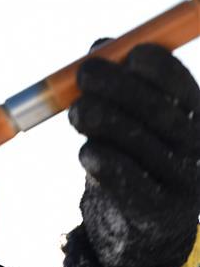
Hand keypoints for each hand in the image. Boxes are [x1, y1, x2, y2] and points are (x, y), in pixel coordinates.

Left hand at [65, 43, 199, 266]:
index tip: (130, 53)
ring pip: (138, 144)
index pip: (182, 86)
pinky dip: (102, 160)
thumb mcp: (131, 112)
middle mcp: (195, 147)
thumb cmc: (134, 149)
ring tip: (78, 111)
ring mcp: (180, 182)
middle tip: (84, 73)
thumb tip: (99, 45)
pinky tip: (88, 152)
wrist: (147, 221)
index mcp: (194, 115)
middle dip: (118, 87)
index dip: (158, 66)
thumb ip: (119, 76)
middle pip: (159, 112)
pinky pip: (126, 180)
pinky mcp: (156, 211)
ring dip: (103, 120)